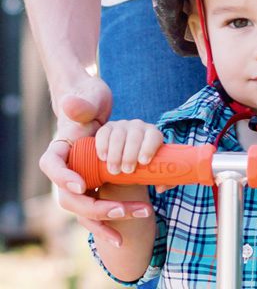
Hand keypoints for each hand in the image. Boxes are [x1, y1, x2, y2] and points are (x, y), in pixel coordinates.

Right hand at [40, 76, 151, 247]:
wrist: (94, 104)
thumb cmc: (88, 99)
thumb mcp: (86, 99)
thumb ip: (80, 104)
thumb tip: (70, 105)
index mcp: (58, 151)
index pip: (53, 168)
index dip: (65, 179)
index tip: (84, 185)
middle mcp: (65, 170)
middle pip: (71, 197)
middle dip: (95, 207)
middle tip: (119, 210)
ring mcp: (78, 180)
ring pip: (86, 208)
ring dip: (106, 219)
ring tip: (126, 229)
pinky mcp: (93, 185)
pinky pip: (98, 207)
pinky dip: (109, 220)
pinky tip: (122, 234)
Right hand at [94, 119, 163, 176]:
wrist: (123, 158)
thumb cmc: (140, 165)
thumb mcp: (151, 170)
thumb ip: (160, 179)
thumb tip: (161, 188)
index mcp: (152, 135)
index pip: (154, 136)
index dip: (149, 147)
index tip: (143, 162)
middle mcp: (139, 127)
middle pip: (135, 136)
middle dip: (130, 154)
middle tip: (127, 170)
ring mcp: (122, 126)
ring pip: (119, 135)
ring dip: (116, 154)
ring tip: (114, 170)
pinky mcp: (107, 129)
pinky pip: (104, 133)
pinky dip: (103, 145)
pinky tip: (103, 158)